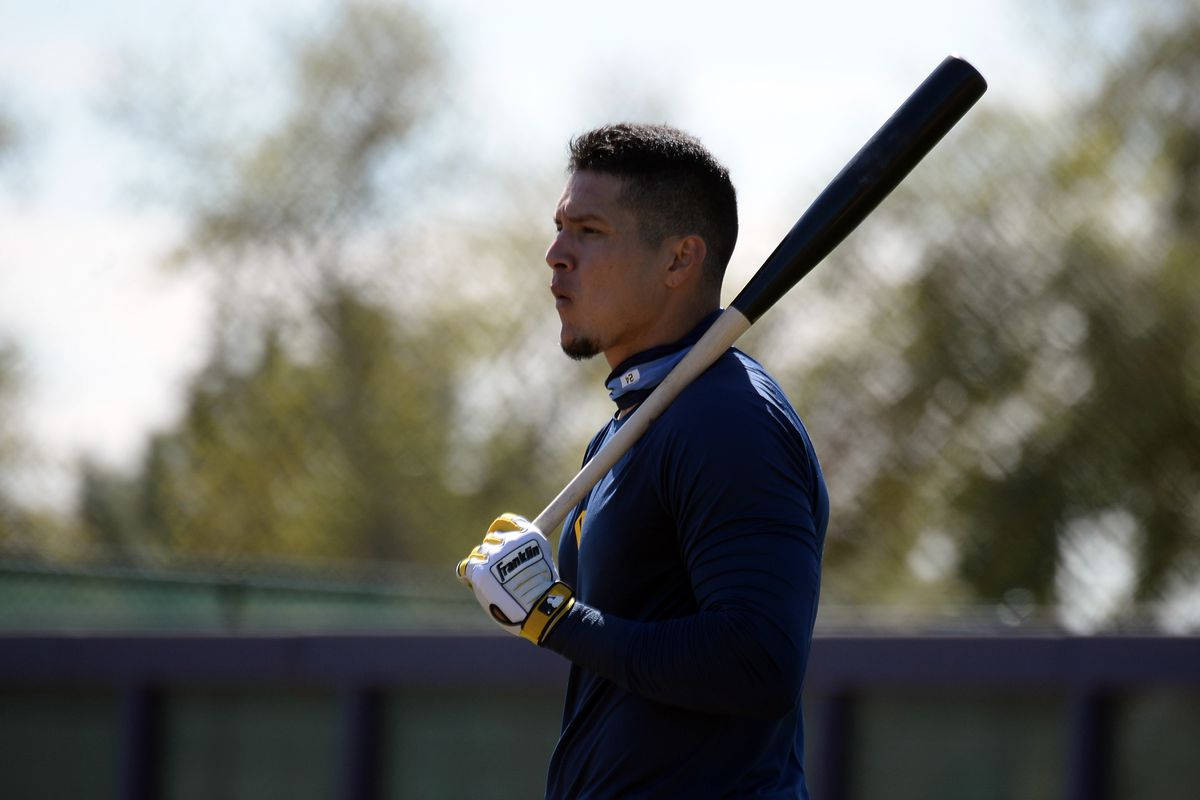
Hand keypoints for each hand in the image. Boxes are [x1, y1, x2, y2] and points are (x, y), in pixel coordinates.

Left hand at [456, 513, 574, 643]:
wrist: (539, 609)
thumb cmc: (543, 591)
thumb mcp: (542, 561)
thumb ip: (525, 551)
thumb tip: (511, 552)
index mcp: (529, 535)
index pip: (505, 521)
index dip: (500, 530)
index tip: (499, 539)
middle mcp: (510, 540)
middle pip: (491, 539)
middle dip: (493, 553)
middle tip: (498, 572)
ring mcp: (495, 555)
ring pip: (479, 553)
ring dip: (482, 564)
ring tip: (491, 582)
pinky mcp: (482, 570)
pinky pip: (466, 567)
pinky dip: (467, 574)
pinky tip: (470, 581)